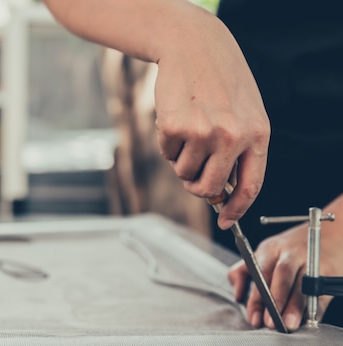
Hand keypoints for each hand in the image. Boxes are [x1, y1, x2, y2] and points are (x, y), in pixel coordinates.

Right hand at [43, 0, 269, 227]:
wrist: (193, 47)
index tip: (225, 220)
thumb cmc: (220, 82)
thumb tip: (220, 192)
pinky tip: (177, 117)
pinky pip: (167, 153)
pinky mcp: (174, 127)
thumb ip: (239, 152)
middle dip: (196, 185)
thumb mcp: (244, 114)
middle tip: (191, 170)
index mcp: (257, 135)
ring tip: (189, 128)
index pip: (249, 186)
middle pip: (208, 188)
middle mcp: (232, 136)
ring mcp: (203, 132)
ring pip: (184, 172)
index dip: (235, 209)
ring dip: (181, 158)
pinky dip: (167, 142)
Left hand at [228, 219, 342, 330]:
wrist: (328, 235)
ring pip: (303, 285)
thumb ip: (243, 272)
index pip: (260, 273)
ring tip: (289, 325)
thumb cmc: (288, 250)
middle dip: (276, 301)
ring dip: (295, 307)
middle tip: (270, 323)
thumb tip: (237, 295)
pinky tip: (306, 320)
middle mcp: (291, 253)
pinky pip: (320, 292)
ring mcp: (312, 261)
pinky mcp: (329, 272)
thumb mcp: (264, 254)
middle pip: (282, 276)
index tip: (253, 318)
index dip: (256, 298)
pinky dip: (314, 308)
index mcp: (270, 249)